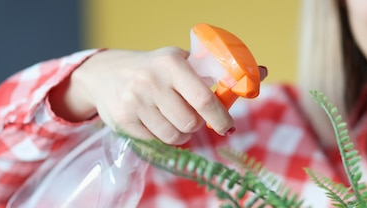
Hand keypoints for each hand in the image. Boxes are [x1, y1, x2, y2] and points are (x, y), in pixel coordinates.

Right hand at [50, 47, 266, 144]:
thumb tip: (262, 72)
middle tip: (195, 118)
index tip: (228, 126)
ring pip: (174, 136)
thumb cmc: (156, 68)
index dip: (220, 117)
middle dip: (198, 125)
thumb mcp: (183, 62)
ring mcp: (135, 103)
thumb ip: (217, 71)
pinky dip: (163, 137)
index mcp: (171, 63)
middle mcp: (151, 82)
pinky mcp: (123, 122)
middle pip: (190, 122)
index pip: (204, 99)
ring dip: (182, 133)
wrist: (104, 73)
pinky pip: (156, 141)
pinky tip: (157, 121)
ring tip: (176, 119)